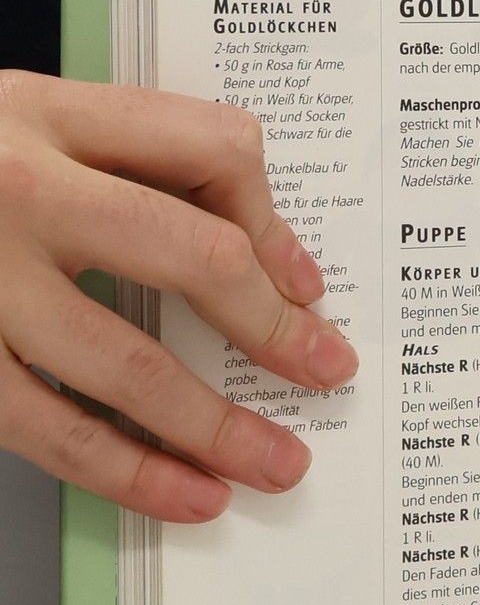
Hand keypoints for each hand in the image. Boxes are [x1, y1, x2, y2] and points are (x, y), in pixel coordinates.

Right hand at [0, 72, 356, 525]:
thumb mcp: (26, 118)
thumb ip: (143, 162)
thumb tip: (276, 263)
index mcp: (45, 114)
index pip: (208, 146)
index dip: (277, 218)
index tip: (305, 285)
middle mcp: (14, 189)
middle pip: (188, 252)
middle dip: (270, 326)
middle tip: (324, 370)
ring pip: (122, 360)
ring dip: (214, 424)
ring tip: (272, 462)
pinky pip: (44, 424)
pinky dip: (125, 468)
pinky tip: (180, 490)